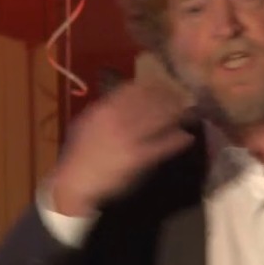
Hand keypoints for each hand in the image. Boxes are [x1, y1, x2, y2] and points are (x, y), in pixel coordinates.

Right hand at [50, 80, 194, 215]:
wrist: (75, 181)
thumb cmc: (79, 152)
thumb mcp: (86, 123)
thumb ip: (104, 108)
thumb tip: (121, 96)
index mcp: (104, 109)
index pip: (133, 89)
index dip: (151, 85)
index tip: (163, 83)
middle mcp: (119, 120)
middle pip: (150, 102)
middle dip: (168, 97)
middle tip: (183, 94)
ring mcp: (130, 139)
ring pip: (158, 121)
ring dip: (176, 115)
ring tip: (188, 112)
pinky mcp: (138, 158)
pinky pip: (162, 146)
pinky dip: (176, 141)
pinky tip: (187, 137)